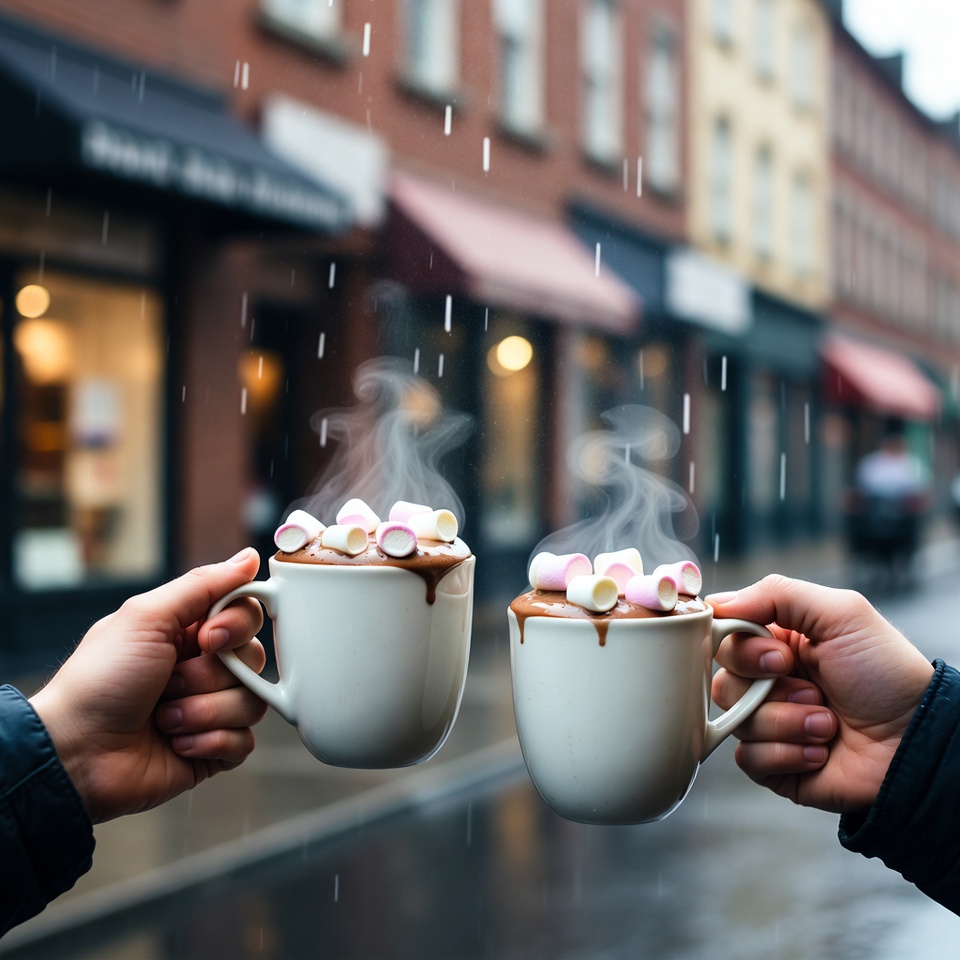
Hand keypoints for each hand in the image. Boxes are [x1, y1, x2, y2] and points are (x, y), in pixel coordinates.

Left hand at [29, 548, 268, 822]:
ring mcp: (211, 709)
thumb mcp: (146, 617)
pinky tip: (175, 743)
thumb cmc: (99, 681)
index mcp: (191, 631)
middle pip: (254, 659)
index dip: (236, 627)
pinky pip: (243, 742)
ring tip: (164, 719)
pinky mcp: (213, 749)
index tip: (208, 638)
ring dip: (203, 712)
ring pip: (251, 702)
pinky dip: (209, 743)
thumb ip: (203, 584)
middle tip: (169, 682)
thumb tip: (249, 557)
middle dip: (209, 675)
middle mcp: (204, 667)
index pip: (248, 614)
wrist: (75, 753)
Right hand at [710, 574, 933, 813]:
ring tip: (827, 724)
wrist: (916, 742)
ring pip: (736, 721)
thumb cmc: (887, 675)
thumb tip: (716, 603)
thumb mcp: (841, 613)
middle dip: (770, 689)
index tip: (780, 657)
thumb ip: (776, 594)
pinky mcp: (774, 764)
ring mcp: (770, 724)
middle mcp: (769, 682)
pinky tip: (820, 752)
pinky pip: (747, 758)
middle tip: (813, 691)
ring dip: (787, 723)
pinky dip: (786, 754)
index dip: (743, 650)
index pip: (725, 638)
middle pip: (722, 681)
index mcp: (778, 643)